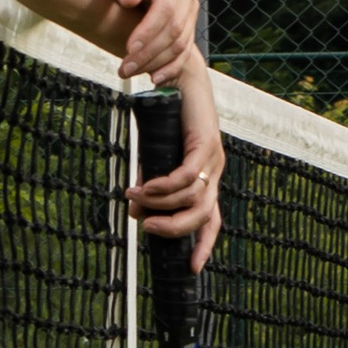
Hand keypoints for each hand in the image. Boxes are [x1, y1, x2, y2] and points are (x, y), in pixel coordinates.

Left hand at [98, 0, 198, 83]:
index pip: (165, 8)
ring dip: (156, 63)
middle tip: (124, 68)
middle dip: (150, 53)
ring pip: (180, 43)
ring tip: (129, 72)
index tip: (128, 49)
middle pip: (175, 29)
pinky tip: (154, 78)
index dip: (148, 32)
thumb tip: (131, 0)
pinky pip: (185, 51)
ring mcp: (191, 8)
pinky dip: (171, 67)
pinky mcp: (189, 24)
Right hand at [129, 52, 225, 271]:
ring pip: (192, 197)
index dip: (203, 245)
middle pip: (202, 216)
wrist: (179, 79)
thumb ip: (149, 185)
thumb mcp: (156, 159)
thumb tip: (135, 211)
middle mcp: (214, 173)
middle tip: (146, 228)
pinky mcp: (205, 144)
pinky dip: (164, 185)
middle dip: (174, 228)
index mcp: (207, 181)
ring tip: (133, 197)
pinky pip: (185, 175)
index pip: (211, 221)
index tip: (192, 268)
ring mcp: (213, 160)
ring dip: (159, 203)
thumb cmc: (167, 120)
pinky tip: (145, 186)